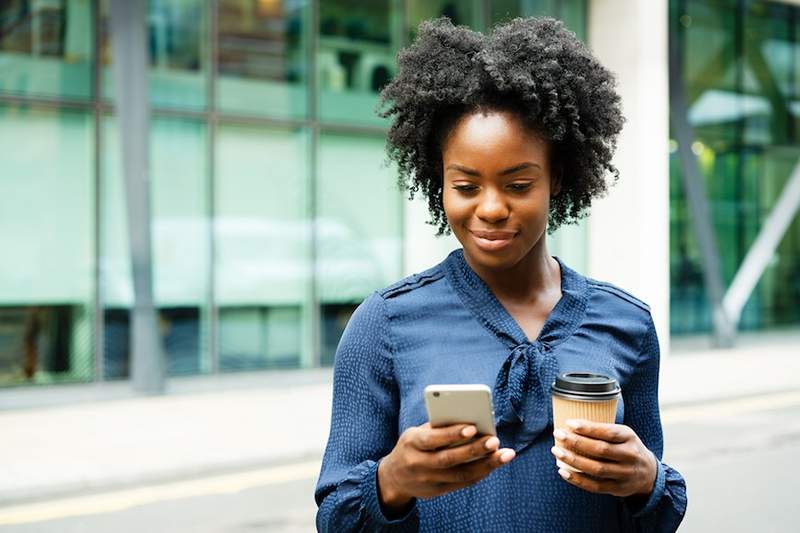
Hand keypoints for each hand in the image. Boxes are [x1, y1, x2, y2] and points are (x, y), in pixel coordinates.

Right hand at [378, 423, 514, 514]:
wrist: (393, 477)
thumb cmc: (412, 446)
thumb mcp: (416, 433)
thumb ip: (438, 428)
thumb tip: (470, 421)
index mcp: (411, 443)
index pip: (432, 439)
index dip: (452, 434)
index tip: (472, 427)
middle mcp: (418, 464)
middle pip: (449, 459)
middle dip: (474, 450)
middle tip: (495, 441)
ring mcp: (428, 481)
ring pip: (460, 475)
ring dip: (485, 465)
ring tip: (505, 454)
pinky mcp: (437, 492)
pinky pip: (462, 484)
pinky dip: (479, 473)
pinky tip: (493, 464)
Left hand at [551, 419, 656, 497]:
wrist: (649, 474)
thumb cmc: (627, 448)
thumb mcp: (623, 434)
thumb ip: (603, 430)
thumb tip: (570, 424)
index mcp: (630, 438)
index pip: (609, 432)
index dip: (588, 428)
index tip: (569, 423)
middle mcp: (629, 456)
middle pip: (600, 450)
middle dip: (576, 442)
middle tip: (558, 434)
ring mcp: (625, 474)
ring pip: (596, 469)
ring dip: (573, 460)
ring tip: (557, 451)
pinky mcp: (618, 489)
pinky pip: (595, 486)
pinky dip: (577, 479)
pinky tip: (563, 471)